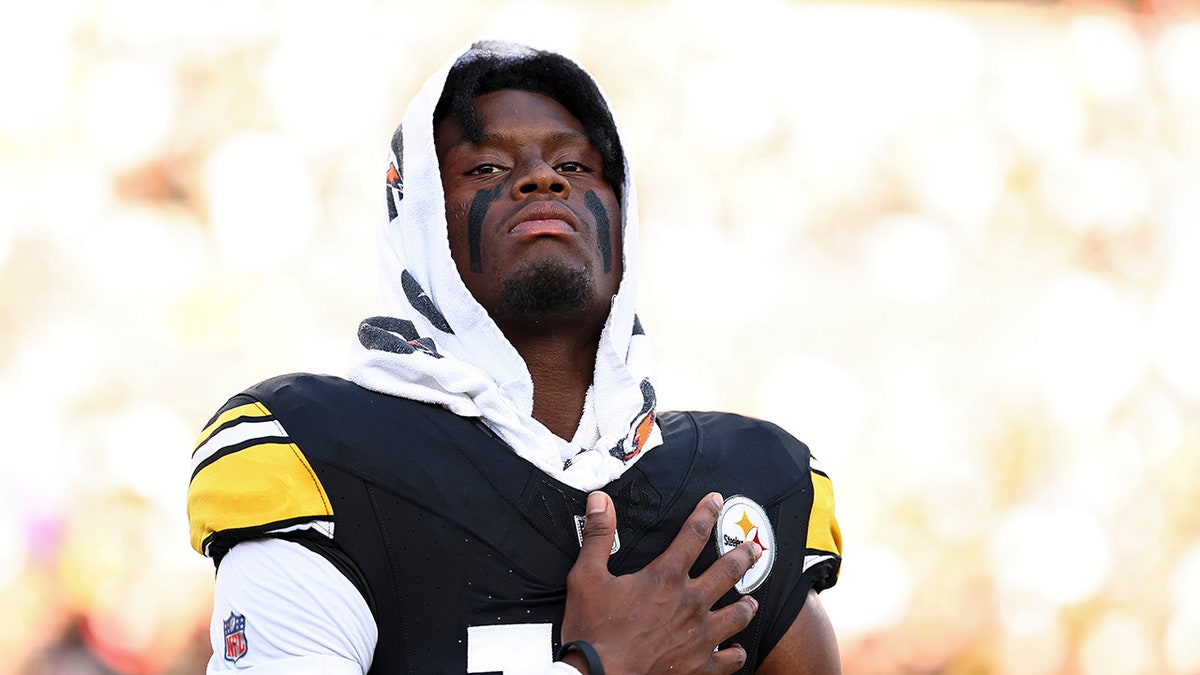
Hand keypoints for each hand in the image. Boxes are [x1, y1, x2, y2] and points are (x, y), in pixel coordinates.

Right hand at [560, 491, 761, 674]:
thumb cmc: (594, 631)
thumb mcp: (587, 576)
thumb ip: (598, 536)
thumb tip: (601, 502)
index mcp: (665, 577)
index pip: (693, 535)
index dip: (706, 513)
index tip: (715, 501)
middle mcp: (690, 602)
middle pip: (728, 570)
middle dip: (744, 555)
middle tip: (754, 548)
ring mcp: (700, 636)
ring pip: (738, 614)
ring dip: (746, 604)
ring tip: (751, 599)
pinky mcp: (700, 666)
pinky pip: (730, 659)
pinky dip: (735, 654)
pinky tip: (737, 650)